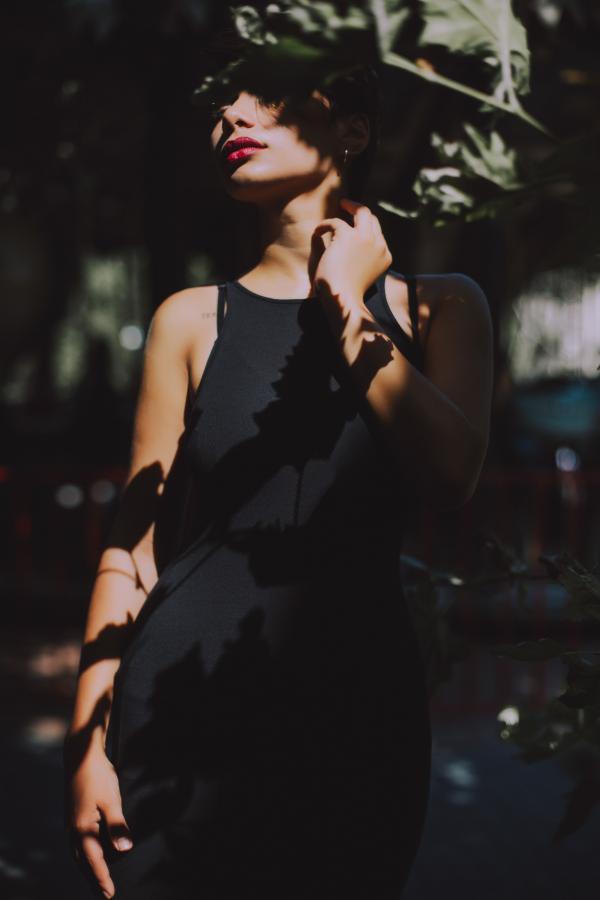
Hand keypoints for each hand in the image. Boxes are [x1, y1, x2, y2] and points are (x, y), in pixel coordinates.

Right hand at [64, 739, 132, 897]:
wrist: (81, 756)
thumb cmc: (98, 776)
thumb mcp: (112, 800)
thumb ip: (118, 826)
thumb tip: (125, 849)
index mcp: (82, 829)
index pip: (94, 861)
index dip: (102, 878)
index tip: (109, 894)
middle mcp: (73, 830)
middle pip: (84, 863)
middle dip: (95, 877)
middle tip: (105, 893)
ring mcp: (71, 824)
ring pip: (80, 854)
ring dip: (91, 865)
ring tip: (102, 875)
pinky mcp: (74, 818)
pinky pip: (79, 843)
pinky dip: (88, 852)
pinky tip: (96, 851)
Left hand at [309, 197, 392, 310]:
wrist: (342, 299)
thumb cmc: (345, 293)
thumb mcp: (358, 272)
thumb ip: (358, 255)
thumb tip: (343, 234)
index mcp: (384, 256)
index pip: (377, 234)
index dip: (365, 227)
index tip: (354, 225)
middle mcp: (379, 245)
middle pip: (373, 219)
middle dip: (361, 210)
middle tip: (348, 205)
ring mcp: (365, 239)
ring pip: (362, 212)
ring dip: (350, 205)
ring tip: (340, 205)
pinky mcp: (347, 236)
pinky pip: (335, 222)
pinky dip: (325, 225)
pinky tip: (317, 232)